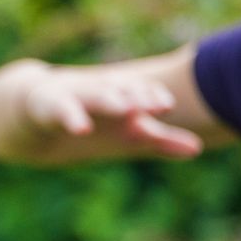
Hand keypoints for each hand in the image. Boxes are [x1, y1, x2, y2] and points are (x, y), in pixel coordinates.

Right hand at [23, 65, 202, 158]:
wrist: (41, 111)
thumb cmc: (95, 122)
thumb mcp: (127, 135)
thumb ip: (161, 141)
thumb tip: (198, 148)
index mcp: (123, 97)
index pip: (141, 93)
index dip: (152, 98)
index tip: (165, 107)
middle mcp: (102, 92)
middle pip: (122, 91)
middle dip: (138, 96)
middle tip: (156, 106)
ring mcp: (76, 97)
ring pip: (95, 95)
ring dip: (110, 100)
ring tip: (126, 109)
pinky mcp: (51, 106)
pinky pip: (62, 110)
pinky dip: (72, 117)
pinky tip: (82, 128)